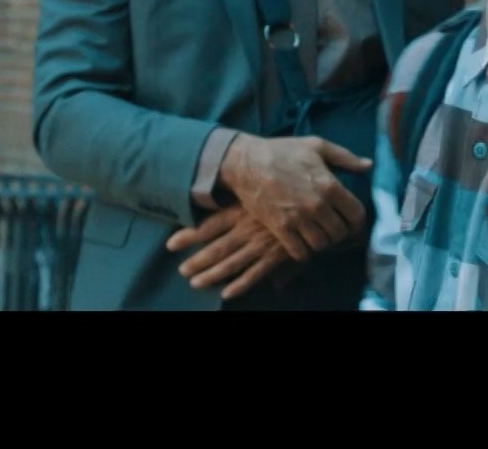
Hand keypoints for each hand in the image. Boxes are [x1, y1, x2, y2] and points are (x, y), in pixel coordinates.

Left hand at [166, 206, 297, 298]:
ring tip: (195, 283)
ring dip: (212, 275)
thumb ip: (240, 204)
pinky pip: (255, 274)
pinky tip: (227, 293)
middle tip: (181, 270)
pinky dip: (241, 284)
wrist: (315, 203)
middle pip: (217, 248)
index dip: (189, 235)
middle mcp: (247, 228)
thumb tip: (216, 204)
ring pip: (232, 263)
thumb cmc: (285, 195)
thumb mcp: (260, 194)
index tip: (171, 244)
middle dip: (197, 260)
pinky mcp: (275, 256)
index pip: (209, 225)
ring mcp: (261, 243)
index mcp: (241, 211)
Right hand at [216, 134, 369, 259]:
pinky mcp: (280, 228)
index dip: (358, 222)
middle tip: (334, 229)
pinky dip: (304, 251)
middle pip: (340, 233)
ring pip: (321, 244)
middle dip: (340, 233)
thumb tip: (368, 166)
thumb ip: (345, 157)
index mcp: (329, 185)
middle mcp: (316, 205)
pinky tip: (302, 241)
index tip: (352, 223)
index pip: (356, 215)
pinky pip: (300, 252)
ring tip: (318, 234)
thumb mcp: (317, 146)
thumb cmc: (282, 151)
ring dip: (322, 242)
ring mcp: (298, 219)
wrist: (246, 162)